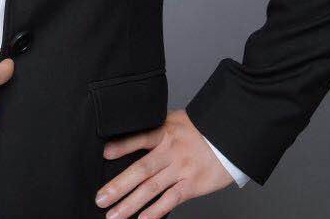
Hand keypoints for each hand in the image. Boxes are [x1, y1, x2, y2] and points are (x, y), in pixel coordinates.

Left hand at [95, 109, 234, 217]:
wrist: (229, 137)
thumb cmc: (199, 129)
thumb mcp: (174, 120)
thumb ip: (154, 129)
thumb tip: (129, 136)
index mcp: (165, 131)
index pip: (140, 138)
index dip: (122, 146)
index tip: (104, 154)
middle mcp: (171, 151)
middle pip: (141, 169)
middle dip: (118, 186)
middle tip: (100, 198)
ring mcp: (182, 169)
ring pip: (152, 188)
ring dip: (130, 203)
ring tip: (113, 215)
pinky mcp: (193, 184)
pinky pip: (171, 199)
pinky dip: (156, 210)